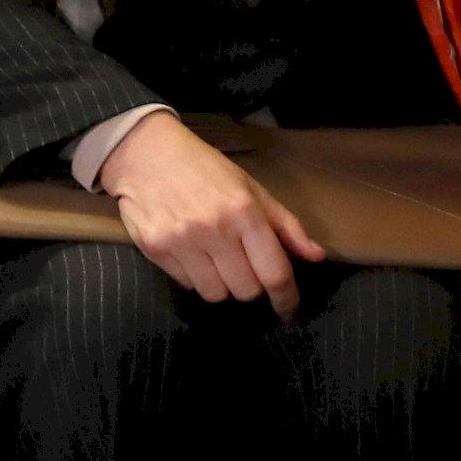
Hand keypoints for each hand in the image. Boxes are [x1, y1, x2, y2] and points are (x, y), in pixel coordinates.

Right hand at [97, 112, 325, 315]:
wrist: (144, 151)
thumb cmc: (204, 168)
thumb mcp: (250, 187)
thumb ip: (284, 224)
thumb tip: (316, 256)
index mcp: (244, 212)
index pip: (274, 273)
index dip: (287, 299)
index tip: (288, 308)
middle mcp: (214, 230)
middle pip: (246, 290)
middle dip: (251, 286)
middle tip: (245, 269)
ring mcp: (181, 241)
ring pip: (215, 294)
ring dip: (222, 285)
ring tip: (217, 263)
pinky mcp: (154, 248)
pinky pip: (186, 284)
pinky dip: (195, 278)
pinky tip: (192, 255)